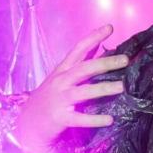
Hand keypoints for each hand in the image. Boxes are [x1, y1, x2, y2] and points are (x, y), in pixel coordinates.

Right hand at [15, 24, 127, 152]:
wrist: (27, 124)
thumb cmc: (49, 99)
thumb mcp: (61, 78)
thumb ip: (80, 64)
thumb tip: (100, 46)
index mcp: (62, 71)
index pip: (79, 50)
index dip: (93, 37)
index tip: (110, 27)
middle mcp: (60, 82)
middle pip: (84, 68)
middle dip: (105, 62)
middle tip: (125, 60)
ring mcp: (59, 99)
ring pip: (84, 91)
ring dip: (103, 88)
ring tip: (121, 86)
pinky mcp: (60, 118)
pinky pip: (80, 118)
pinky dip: (95, 119)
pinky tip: (109, 119)